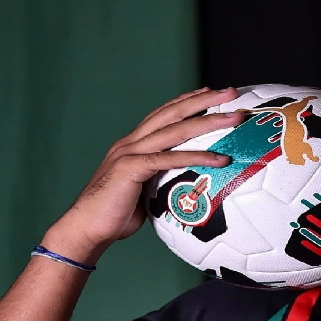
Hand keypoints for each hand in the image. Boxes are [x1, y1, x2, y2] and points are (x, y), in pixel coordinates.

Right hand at [43, 87, 245, 261]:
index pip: (163, 114)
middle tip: (231, 91)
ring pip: (175, 130)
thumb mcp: (142, 191)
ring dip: (208, 121)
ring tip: (234, 117)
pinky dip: (197, 156)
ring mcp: (129, 153)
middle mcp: (131, 142)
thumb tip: (183, 185)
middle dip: (204, 99)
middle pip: (172, 113)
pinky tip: (220, 158)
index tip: (210, 92)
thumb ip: (160, 180)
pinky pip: (169, 159)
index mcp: (133, 144)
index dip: (186, 100)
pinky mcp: (131, 168)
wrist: (86, 229)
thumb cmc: (115, 215)